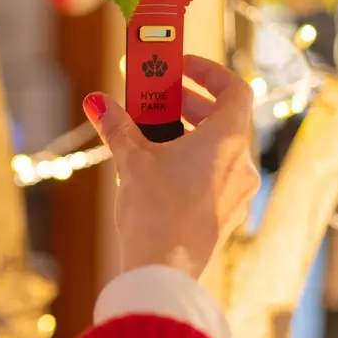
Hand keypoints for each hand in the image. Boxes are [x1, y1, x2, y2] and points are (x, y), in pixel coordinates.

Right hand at [82, 56, 259, 280]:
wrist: (164, 270)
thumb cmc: (155, 209)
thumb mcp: (131, 159)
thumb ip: (117, 126)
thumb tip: (97, 102)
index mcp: (227, 141)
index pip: (234, 89)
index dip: (208, 72)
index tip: (178, 68)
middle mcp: (240, 164)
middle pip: (223, 118)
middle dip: (187, 103)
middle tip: (155, 98)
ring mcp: (237, 193)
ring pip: (218, 148)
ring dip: (186, 132)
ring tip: (148, 133)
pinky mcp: (226, 215)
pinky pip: (214, 174)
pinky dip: (191, 160)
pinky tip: (157, 168)